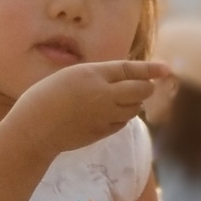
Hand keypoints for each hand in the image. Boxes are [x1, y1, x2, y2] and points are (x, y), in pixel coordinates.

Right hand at [12, 60, 169, 158]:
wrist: (34, 129)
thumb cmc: (46, 97)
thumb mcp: (71, 76)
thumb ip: (99, 77)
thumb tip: (125, 80)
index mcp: (94, 75)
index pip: (130, 70)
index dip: (150, 69)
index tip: (166, 69)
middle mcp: (104, 95)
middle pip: (141, 91)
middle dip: (146, 87)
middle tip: (142, 85)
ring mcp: (105, 116)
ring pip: (134, 108)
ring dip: (133, 102)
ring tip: (118, 99)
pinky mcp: (103, 132)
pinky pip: (123, 122)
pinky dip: (122, 116)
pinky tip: (109, 113)